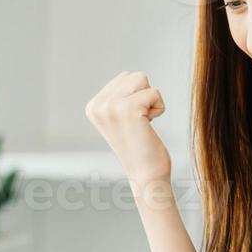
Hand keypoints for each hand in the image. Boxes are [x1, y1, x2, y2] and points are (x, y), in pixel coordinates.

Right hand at [84, 71, 171, 186]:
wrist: (146, 175)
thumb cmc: (140, 148)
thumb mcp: (120, 118)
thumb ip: (119, 96)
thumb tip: (130, 76)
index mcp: (93, 107)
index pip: (124, 78)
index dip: (136, 98)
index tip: (131, 122)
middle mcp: (98, 105)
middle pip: (133, 76)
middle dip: (144, 97)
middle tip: (139, 124)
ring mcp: (111, 106)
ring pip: (143, 80)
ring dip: (151, 102)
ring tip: (143, 124)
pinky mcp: (128, 109)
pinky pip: (155, 93)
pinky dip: (158, 108)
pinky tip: (149, 127)